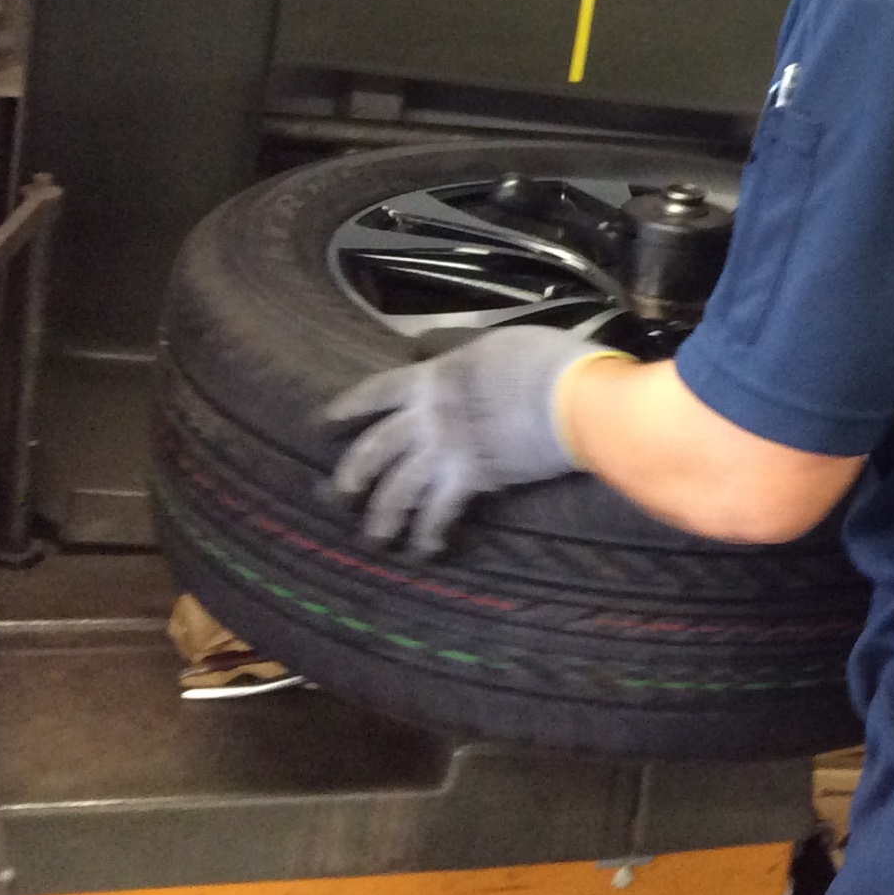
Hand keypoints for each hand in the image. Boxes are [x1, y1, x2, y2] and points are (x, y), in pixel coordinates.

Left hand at [323, 326, 626, 556]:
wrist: (571, 396)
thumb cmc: (545, 360)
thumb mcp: (496, 345)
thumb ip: (465, 360)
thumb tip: (453, 363)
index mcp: (433, 377)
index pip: (376, 391)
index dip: (347, 407)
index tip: (322, 423)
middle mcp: (428, 416)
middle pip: (375, 448)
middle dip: (352, 474)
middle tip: (340, 494)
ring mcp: (446, 449)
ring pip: (397, 489)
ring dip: (382, 517)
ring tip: (376, 537)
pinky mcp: (471, 479)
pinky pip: (439, 513)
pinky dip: (429, 534)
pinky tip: (426, 549)